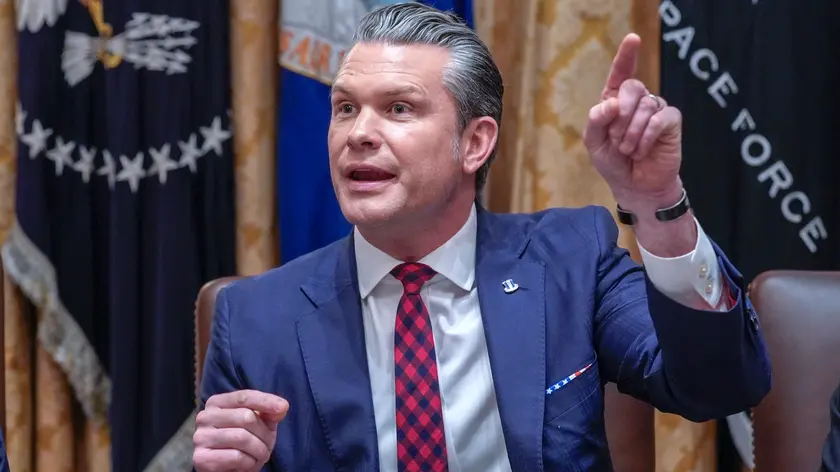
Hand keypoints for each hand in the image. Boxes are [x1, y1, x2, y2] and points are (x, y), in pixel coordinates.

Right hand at [193, 390, 288, 471]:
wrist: (227, 470)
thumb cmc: (244, 444)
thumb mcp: (259, 425)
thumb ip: (268, 413)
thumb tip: (282, 407)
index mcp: (217, 403)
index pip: (244, 396)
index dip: (265, 401)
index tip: (283, 407)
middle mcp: (205, 417)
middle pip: (246, 417)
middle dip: (264, 434)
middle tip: (268, 447)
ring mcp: (200, 437)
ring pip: (242, 437)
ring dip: (259, 450)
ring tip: (260, 456)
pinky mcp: (201, 458)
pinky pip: (236, 456)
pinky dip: (249, 463)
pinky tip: (247, 464)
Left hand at [583, 33, 683, 214]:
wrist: (635, 186)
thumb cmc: (614, 163)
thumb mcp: (595, 144)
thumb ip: (596, 121)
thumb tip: (611, 103)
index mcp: (615, 102)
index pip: (621, 73)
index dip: (627, 55)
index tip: (633, 39)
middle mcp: (637, 101)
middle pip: (631, 87)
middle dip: (619, 117)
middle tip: (616, 140)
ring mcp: (656, 109)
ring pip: (644, 106)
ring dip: (631, 133)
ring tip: (629, 150)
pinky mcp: (671, 122)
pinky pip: (659, 119)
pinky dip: (646, 137)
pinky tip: (642, 151)